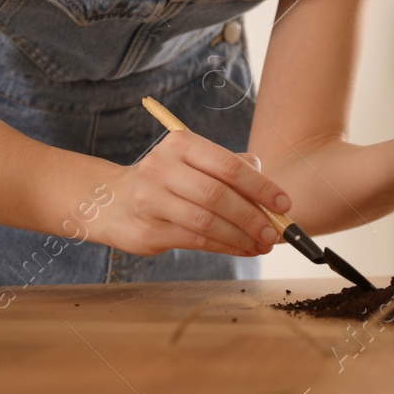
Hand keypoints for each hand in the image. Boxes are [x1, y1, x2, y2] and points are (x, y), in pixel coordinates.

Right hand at [97, 132, 292, 256]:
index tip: (283, 203)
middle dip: (252, 216)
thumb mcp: (193, 162)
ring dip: (241, 236)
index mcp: (181, 145)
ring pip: (206, 222)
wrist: (111, 201)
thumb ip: (230, 168)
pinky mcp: (147, 230)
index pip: (228, 165)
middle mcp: (162, 168)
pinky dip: (225, 246)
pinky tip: (242, 249)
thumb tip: (270, 191)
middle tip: (276, 231)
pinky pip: (195, 240)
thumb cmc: (167, 180)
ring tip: (263, 244)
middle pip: (217, 195)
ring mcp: (151, 200)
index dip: (260, 186)